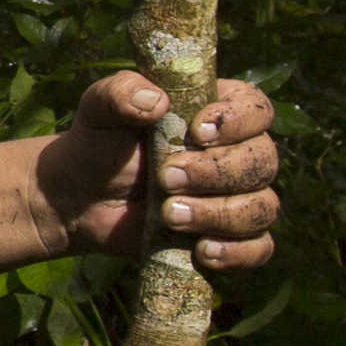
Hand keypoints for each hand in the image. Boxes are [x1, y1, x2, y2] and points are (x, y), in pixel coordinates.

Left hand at [63, 70, 279, 273]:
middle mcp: (238, 153)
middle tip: (166, 178)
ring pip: (262, 207)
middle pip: (263, 160)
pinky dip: (237, 253)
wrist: (82, 197)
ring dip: (219, 213)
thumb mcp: (101, 108)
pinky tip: (202, 251)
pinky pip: (258, 249)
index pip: (257, 109)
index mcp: (220, 112)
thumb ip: (121, 92)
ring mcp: (238, 198)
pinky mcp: (229, 238)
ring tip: (169, 215)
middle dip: (216, 172)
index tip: (197, 132)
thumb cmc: (101, 143)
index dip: (238, 121)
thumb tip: (156, 101)